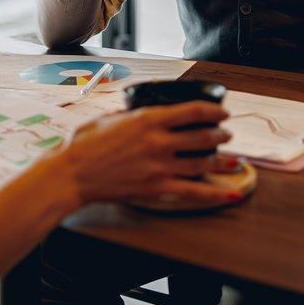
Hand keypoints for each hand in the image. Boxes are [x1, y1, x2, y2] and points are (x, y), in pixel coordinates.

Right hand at [57, 102, 241, 207]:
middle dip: (221, 135)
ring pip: (203, 163)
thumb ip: (134, 114)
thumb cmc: (84, 144)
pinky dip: (217, 194)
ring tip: (229, 158)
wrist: (70, 174)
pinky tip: (233, 192)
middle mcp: (158, 142)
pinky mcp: (156, 189)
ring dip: (221, 160)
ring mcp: (159, 167)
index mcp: (148, 119)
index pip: (193, 111)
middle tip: (226, 134)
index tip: (223, 112)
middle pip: (204, 137)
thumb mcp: (111, 118)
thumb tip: (149, 112)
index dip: (215, 111)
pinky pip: (194, 192)